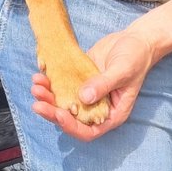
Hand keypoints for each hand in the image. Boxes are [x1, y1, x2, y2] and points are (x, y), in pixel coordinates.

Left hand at [31, 28, 156, 140]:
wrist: (134, 40)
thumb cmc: (136, 58)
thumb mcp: (123, 71)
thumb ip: (104, 84)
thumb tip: (83, 97)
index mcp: (111, 114)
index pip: (88, 130)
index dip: (72, 126)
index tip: (59, 114)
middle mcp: (96, 108)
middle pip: (70, 118)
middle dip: (52, 111)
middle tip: (37, 102)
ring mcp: (86, 94)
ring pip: (63, 102)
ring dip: (48, 96)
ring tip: (36, 84)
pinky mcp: (78, 79)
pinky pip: (62, 84)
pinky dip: (50, 81)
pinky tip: (40, 72)